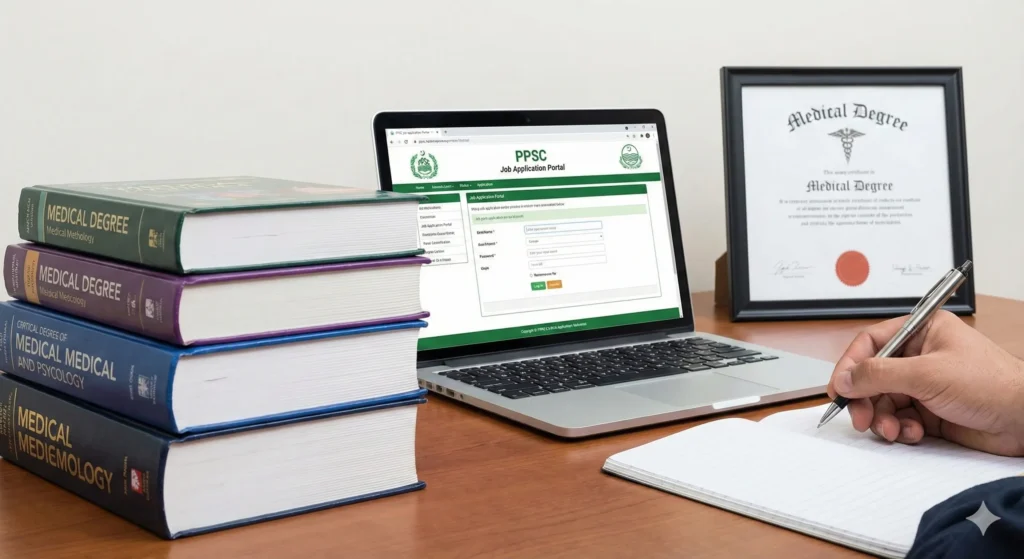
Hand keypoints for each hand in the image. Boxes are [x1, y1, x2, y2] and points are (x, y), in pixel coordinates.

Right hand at [826, 310, 1023, 455]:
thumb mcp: (928, 373)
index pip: (871, 343)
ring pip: (884, 401)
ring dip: (882, 418)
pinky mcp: (930, 411)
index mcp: (921, 332)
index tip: (839, 389)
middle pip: (873, 376)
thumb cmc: (992, 384)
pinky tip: (912, 434)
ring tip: (891, 430)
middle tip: (861, 418)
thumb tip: (847, 378)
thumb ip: (880, 375)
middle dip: (865, 399)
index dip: (851, 366)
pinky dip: (899, 429)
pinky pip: (899, 419)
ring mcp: (925, 385)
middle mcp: (920, 356)